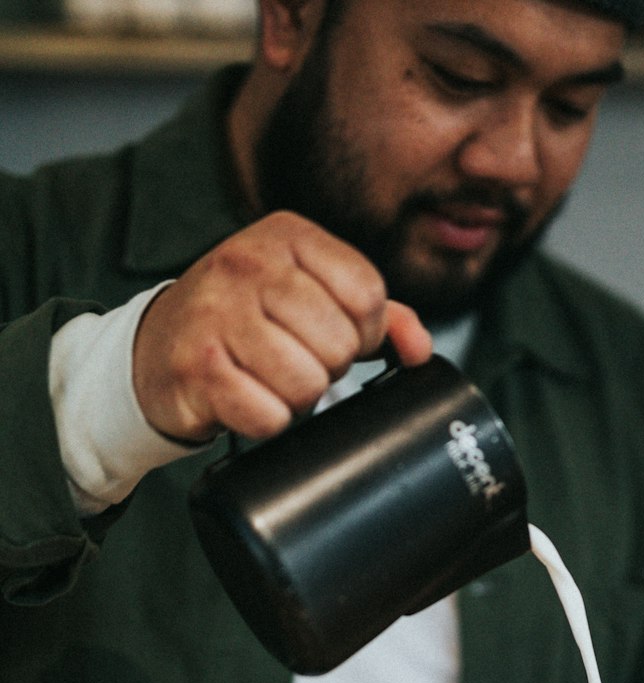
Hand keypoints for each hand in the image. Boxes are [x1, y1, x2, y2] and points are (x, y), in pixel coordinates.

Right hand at [132, 211, 432, 443]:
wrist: (157, 348)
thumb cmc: (244, 321)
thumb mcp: (309, 296)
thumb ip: (376, 315)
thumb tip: (421, 349)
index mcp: (286, 235)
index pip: (367, 294)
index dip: (365, 333)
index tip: (337, 338)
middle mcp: (247, 262)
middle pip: (340, 343)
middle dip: (328, 367)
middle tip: (294, 361)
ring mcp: (217, 312)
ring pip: (308, 383)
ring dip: (297, 398)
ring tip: (270, 379)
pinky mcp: (198, 366)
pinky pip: (269, 415)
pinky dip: (266, 421)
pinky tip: (246, 399)